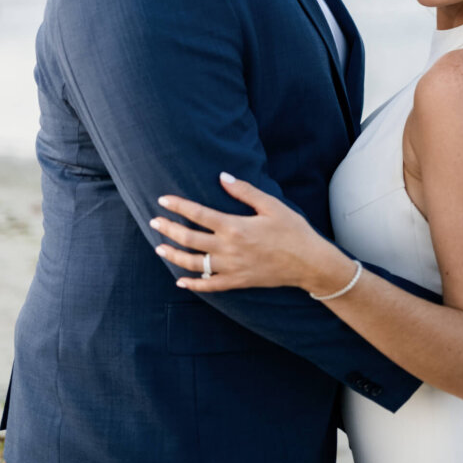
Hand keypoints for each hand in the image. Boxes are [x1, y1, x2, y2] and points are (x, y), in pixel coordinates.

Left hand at [150, 173, 346, 293]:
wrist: (309, 262)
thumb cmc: (292, 230)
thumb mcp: (271, 205)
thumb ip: (244, 191)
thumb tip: (222, 177)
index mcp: (234, 226)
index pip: (198, 214)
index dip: (178, 206)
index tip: (162, 199)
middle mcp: (228, 248)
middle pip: (189, 239)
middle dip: (168, 229)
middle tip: (154, 221)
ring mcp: (231, 268)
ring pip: (194, 264)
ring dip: (174, 255)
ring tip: (160, 248)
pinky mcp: (238, 282)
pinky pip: (210, 286)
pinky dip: (194, 284)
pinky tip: (181, 281)